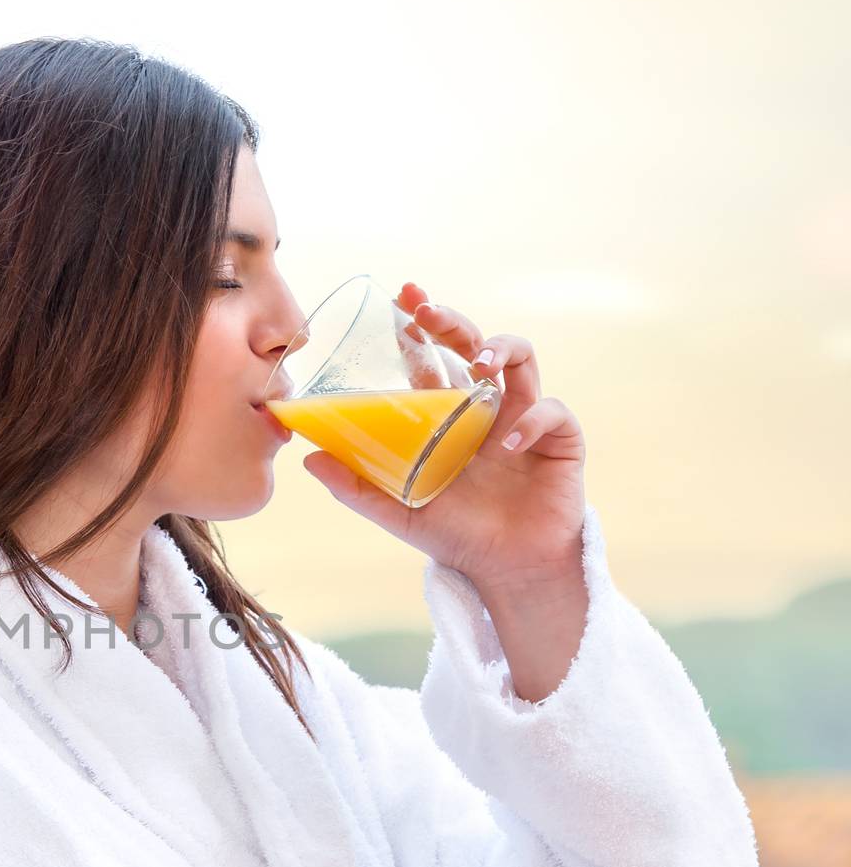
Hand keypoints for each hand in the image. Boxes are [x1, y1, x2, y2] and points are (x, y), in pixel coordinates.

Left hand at [303, 280, 585, 594]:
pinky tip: (508, 443)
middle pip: (473, 345)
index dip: (420, 328)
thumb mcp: (397, 511)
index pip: (432, 360)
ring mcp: (525, 418)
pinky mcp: (559, 439)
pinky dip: (531, 421)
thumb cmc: (455, 536)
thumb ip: (356, 487)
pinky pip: (550, 412)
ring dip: (500, 349)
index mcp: (448, 416)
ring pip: (521, 359)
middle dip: (453, 322)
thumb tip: (308, 456)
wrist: (506, 569)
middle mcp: (485, 409)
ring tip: (477, 364)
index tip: (403, 296)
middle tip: (426, 313)